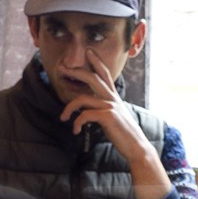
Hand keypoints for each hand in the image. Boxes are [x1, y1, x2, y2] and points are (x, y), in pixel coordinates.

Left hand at [60, 50, 170, 198]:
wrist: (136, 147)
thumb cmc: (124, 135)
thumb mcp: (114, 117)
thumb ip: (105, 110)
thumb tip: (90, 110)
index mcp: (114, 97)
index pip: (105, 74)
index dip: (97, 62)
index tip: (89, 51)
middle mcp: (113, 98)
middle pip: (92, 77)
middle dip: (75, 71)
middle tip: (61, 69)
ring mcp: (111, 106)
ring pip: (83, 98)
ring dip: (69, 108)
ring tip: (62, 118)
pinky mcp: (108, 116)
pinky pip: (85, 114)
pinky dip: (77, 122)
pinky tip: (76, 131)